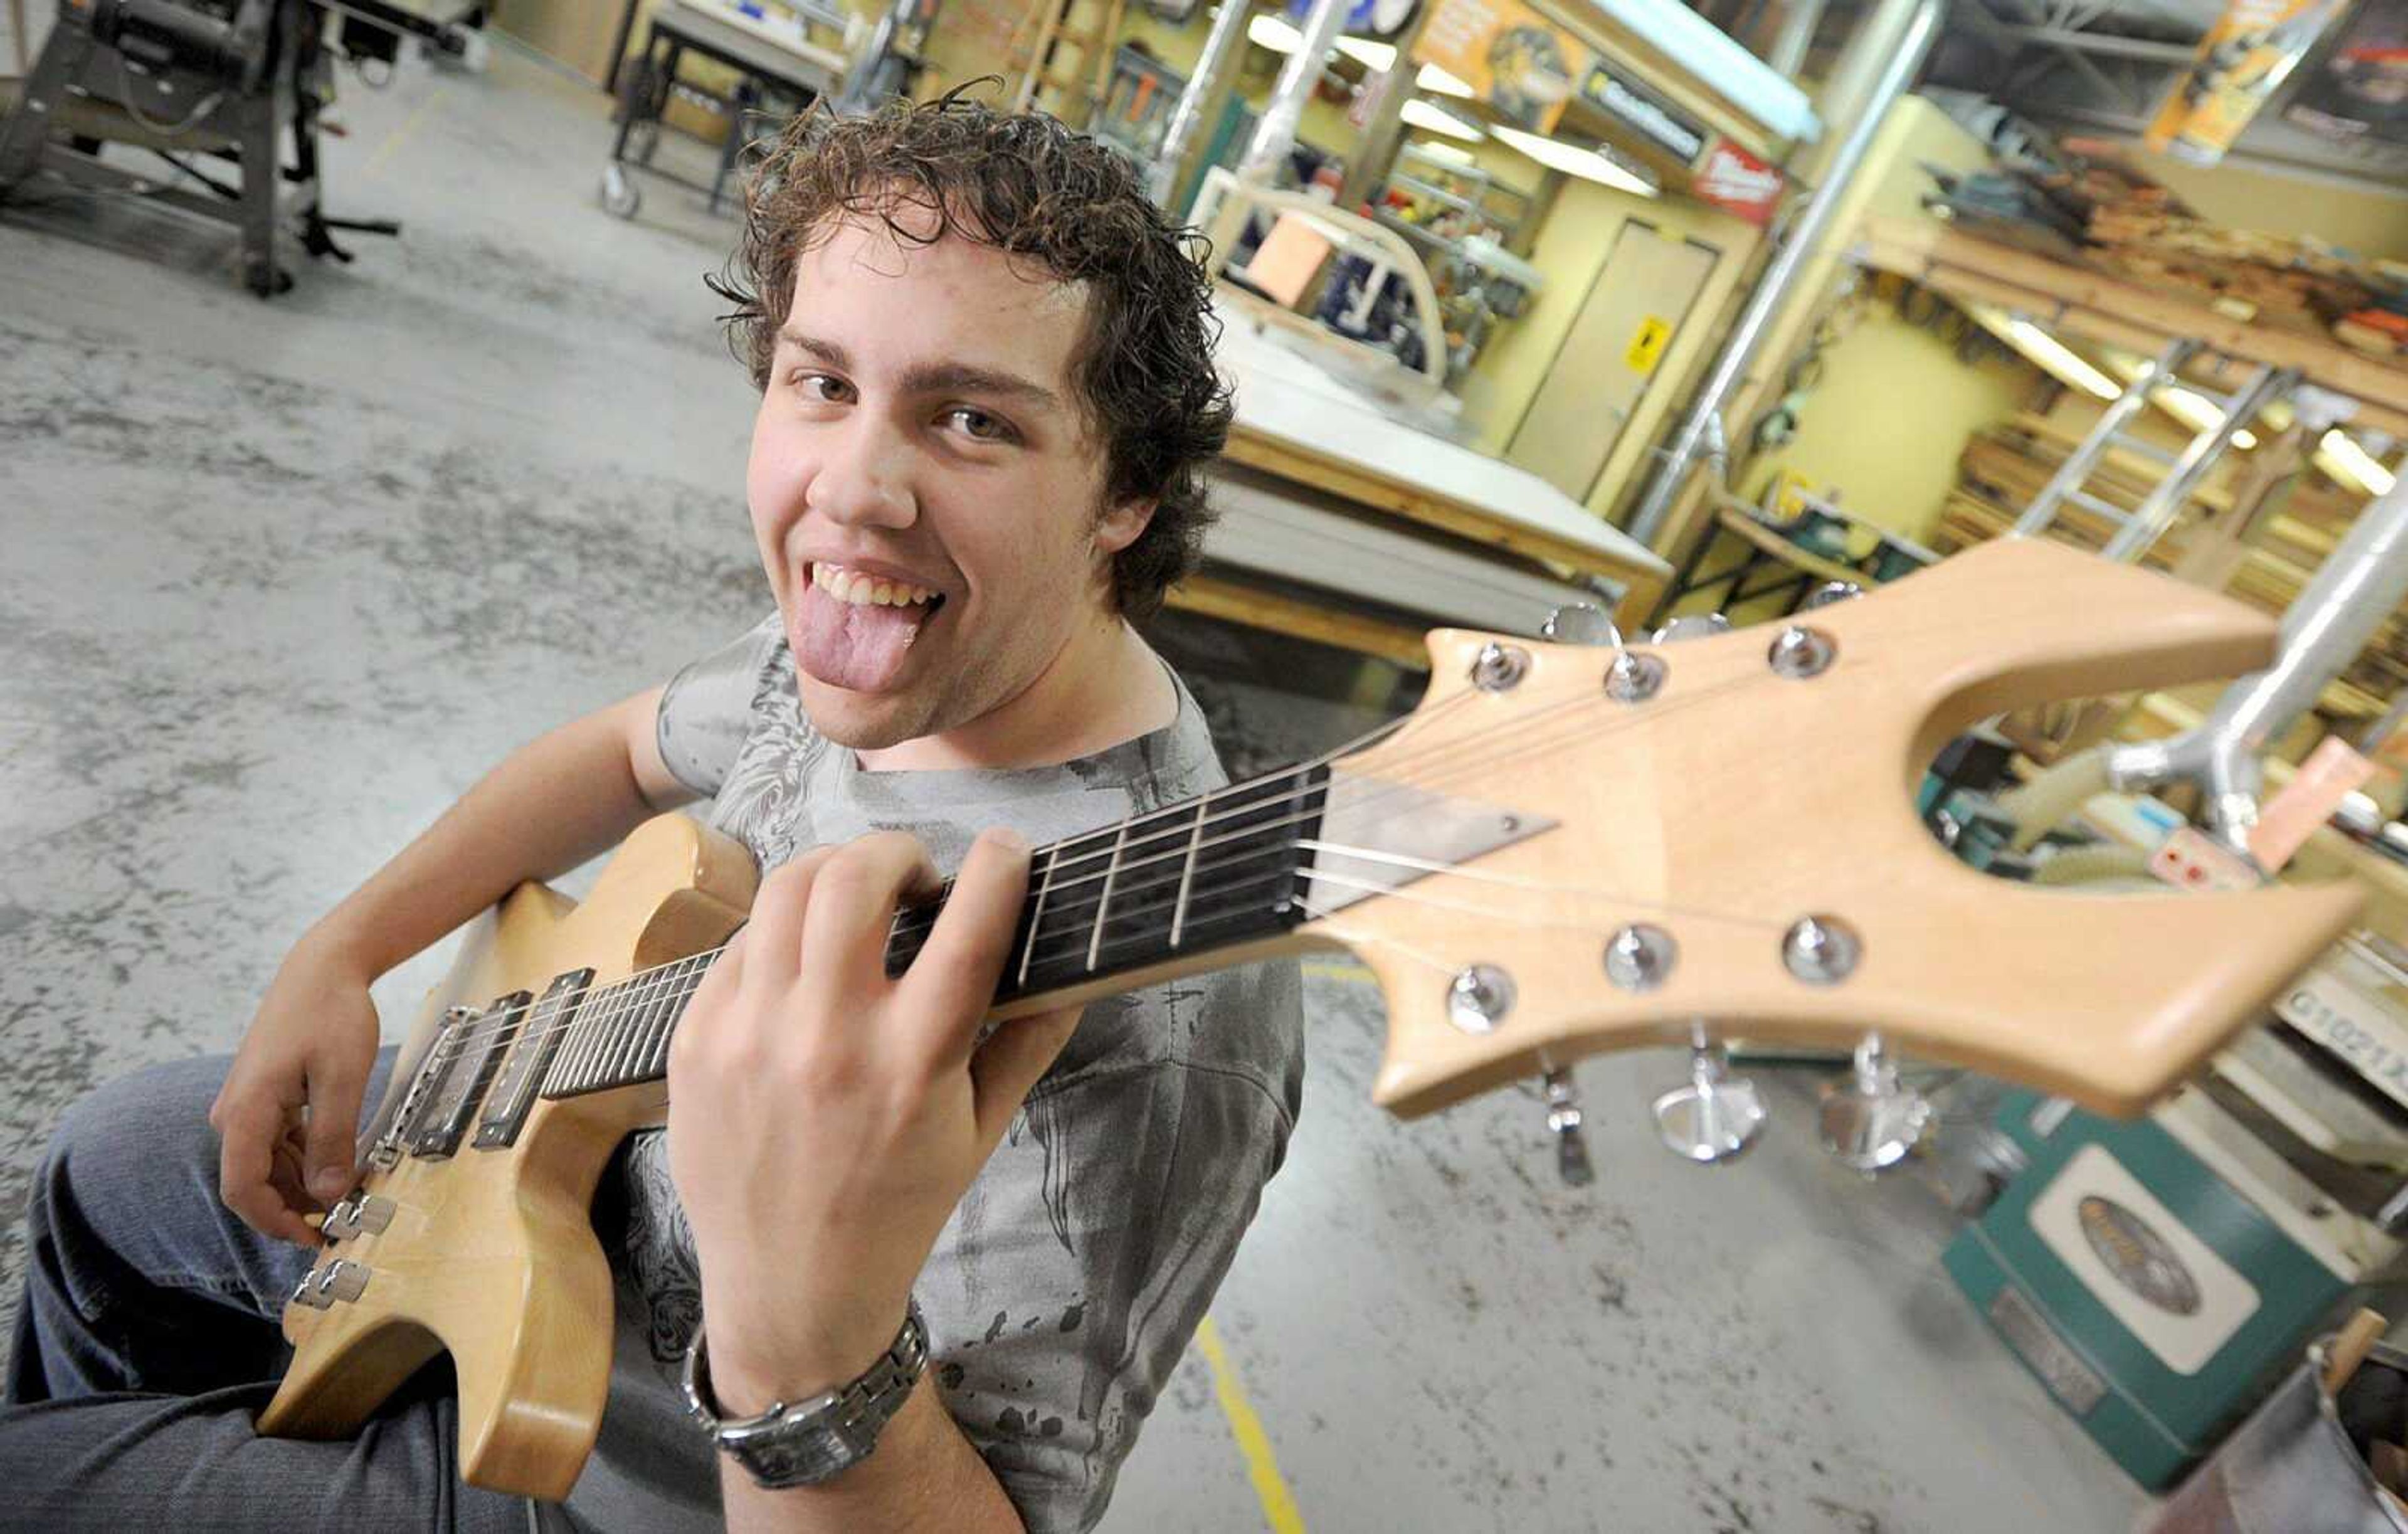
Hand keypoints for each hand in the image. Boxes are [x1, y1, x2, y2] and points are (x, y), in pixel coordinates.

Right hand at [209, 931, 383, 1243]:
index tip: (316, 1239)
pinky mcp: (262, 1098)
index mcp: (245, 1112)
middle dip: (294, 1208)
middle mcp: (234, 1113)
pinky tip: (337, 1162)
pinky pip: (276, 1144)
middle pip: (254, 1183)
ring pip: (267, 1166)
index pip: (243, 1190)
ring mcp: (245, 1105)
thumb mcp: (342, 1078)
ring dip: (301, 1186)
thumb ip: (332, 1138)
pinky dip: (303, 1160)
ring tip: (348, 1192)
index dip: (277, 1223)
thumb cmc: (332, 1014)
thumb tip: (329, 1194)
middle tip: (343, 1220)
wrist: (322, 968)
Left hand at [667, 828, 1081, 1411]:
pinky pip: (739, 945)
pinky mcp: (696, 1041)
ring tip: (857, 895)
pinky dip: (781, 933)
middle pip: (854, 881)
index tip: (1004, 849)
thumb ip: (1029, 1040)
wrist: (792, 1291)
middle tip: (916, 876)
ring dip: (833, 871)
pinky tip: (804, 961)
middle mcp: (828, 1040)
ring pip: (785, 891)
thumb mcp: (982, 1132)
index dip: (996, 866)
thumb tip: (1073, 964)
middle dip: (896, 852)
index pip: (967, 929)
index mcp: (913, 1065)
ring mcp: (750, 1036)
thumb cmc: (900, 1210)